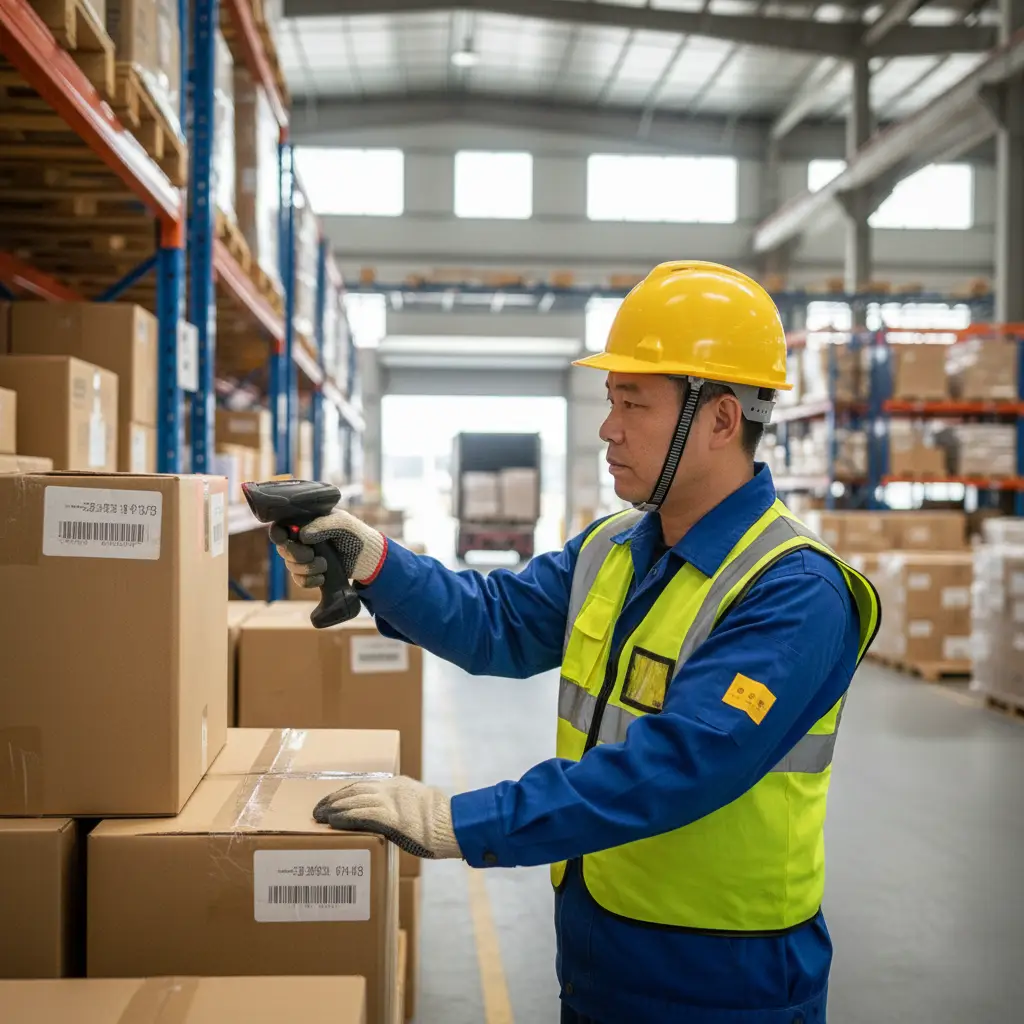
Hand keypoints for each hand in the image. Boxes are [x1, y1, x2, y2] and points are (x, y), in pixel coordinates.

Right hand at [270, 509, 386, 588]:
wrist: (368, 558)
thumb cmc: (356, 534)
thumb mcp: (342, 523)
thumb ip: (323, 524)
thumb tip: (302, 535)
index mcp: (306, 522)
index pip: (281, 525)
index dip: (278, 533)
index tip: (284, 539)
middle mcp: (302, 539)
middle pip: (282, 548)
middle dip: (295, 554)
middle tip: (311, 555)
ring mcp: (306, 556)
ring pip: (290, 565)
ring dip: (305, 569)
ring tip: (324, 566)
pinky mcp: (311, 572)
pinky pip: (299, 580)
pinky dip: (308, 581)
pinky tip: (321, 578)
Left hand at [313, 776, 461, 859]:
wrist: (454, 826)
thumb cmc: (440, 824)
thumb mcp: (419, 808)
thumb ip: (401, 808)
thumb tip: (386, 819)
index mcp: (399, 784)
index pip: (364, 785)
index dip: (345, 793)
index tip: (331, 801)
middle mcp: (393, 788)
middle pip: (356, 789)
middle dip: (335, 799)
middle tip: (318, 809)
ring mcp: (393, 801)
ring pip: (356, 799)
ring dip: (335, 807)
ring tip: (320, 815)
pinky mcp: (392, 817)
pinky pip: (363, 814)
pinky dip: (346, 816)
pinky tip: (334, 821)